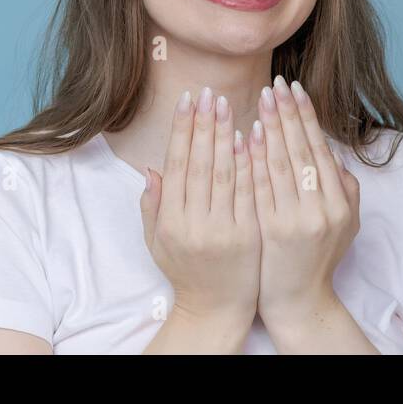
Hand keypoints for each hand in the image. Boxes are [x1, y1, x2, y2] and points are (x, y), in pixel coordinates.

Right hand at [140, 87, 260, 325]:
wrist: (216, 311)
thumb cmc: (186, 271)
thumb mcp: (157, 241)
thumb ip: (152, 205)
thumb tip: (151, 168)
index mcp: (170, 222)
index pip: (177, 165)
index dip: (182, 130)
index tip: (188, 100)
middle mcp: (194, 225)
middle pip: (200, 164)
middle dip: (205, 124)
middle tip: (210, 92)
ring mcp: (223, 231)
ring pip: (225, 174)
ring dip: (227, 136)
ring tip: (230, 104)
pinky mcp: (249, 235)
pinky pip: (249, 193)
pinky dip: (249, 164)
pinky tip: (251, 138)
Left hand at [249, 75, 360, 327]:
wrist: (299, 300)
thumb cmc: (319, 256)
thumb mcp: (347, 223)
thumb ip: (345, 187)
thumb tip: (334, 152)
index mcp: (341, 201)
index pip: (320, 148)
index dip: (307, 116)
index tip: (295, 87)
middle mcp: (324, 208)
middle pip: (302, 150)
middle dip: (288, 112)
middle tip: (276, 82)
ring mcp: (298, 220)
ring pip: (282, 164)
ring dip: (272, 127)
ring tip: (261, 98)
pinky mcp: (274, 230)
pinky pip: (262, 187)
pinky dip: (255, 159)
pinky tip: (248, 136)